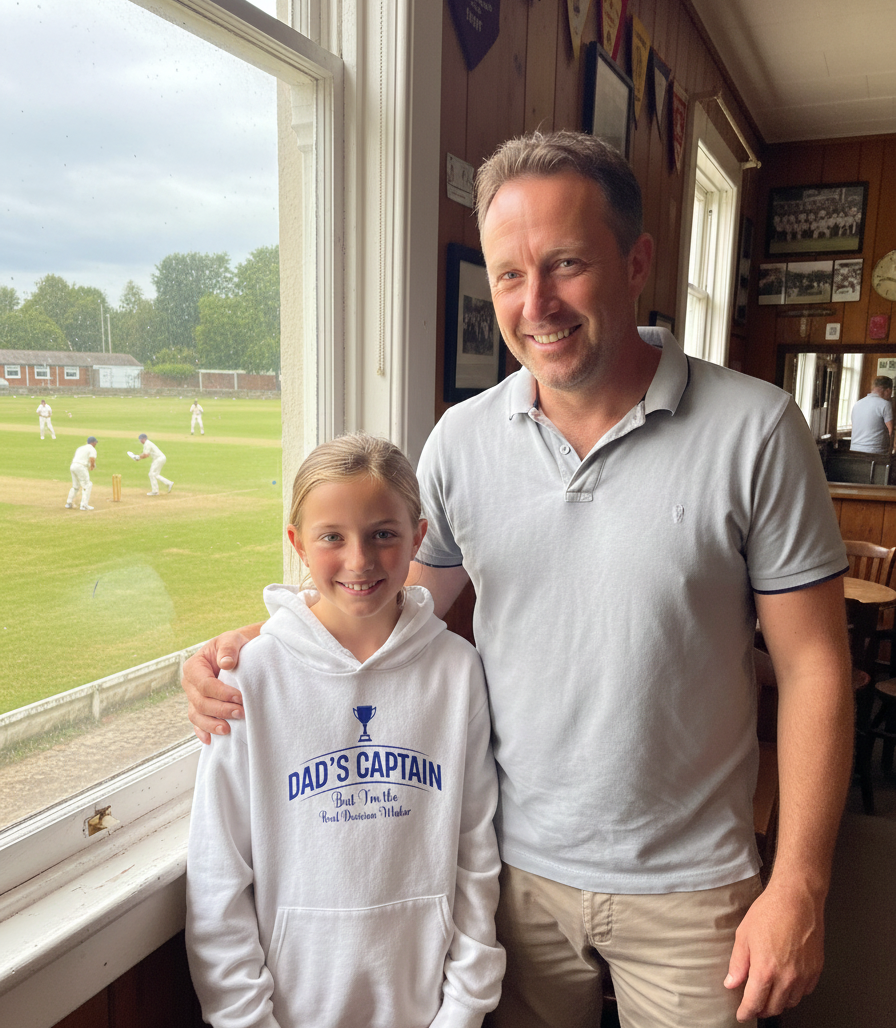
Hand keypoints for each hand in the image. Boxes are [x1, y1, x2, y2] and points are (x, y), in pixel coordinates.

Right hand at [182, 632, 251, 743]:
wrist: (235, 655)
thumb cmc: (232, 647)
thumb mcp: (231, 639)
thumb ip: (228, 648)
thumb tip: (226, 663)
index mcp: (193, 667)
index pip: (204, 684)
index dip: (221, 693)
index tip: (239, 697)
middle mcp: (190, 684)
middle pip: (201, 702)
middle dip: (220, 710)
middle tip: (241, 713)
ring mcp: (193, 698)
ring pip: (197, 716)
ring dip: (211, 724)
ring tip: (227, 730)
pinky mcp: (200, 708)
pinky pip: (197, 723)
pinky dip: (203, 732)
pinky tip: (211, 740)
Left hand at [724, 880, 823, 1020]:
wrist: (797, 899)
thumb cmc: (770, 911)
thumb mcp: (744, 935)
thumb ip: (737, 963)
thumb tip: (731, 983)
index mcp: (765, 969)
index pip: (754, 1003)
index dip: (746, 1012)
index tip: (742, 1015)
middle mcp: (786, 977)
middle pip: (773, 1007)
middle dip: (761, 1009)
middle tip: (753, 1004)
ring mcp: (803, 975)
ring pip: (790, 1002)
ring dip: (778, 1002)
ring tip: (769, 993)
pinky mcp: (816, 970)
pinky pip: (804, 991)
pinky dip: (794, 992)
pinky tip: (786, 982)